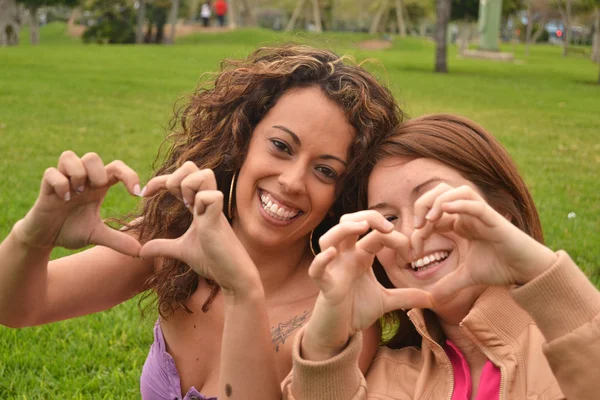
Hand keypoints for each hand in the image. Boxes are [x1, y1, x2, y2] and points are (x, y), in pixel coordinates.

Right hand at [13, 151, 142, 255]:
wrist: (45, 238)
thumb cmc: (72, 230)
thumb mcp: (97, 236)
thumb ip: (117, 241)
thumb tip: (141, 252)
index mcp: (97, 187)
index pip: (116, 167)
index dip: (129, 175)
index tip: (136, 193)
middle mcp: (81, 180)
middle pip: (92, 157)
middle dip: (98, 173)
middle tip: (96, 191)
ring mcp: (62, 180)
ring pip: (70, 156)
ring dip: (78, 174)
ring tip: (76, 194)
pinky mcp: (45, 187)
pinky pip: (51, 172)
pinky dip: (60, 184)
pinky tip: (63, 199)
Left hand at [139, 163, 260, 295]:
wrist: (232, 276)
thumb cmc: (213, 261)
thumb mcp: (181, 250)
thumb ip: (163, 246)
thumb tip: (141, 251)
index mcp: (197, 205)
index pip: (179, 177)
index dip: (159, 180)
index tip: (144, 194)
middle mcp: (206, 201)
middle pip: (192, 166)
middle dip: (176, 178)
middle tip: (174, 201)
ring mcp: (214, 209)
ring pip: (204, 174)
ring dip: (189, 187)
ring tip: (187, 207)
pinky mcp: (219, 220)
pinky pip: (212, 196)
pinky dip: (201, 203)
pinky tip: (199, 219)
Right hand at [303, 211, 432, 359]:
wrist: (339, 331)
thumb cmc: (356, 310)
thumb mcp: (386, 301)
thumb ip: (407, 296)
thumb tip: (433, 299)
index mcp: (360, 255)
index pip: (377, 234)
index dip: (396, 238)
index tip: (412, 255)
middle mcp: (345, 257)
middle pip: (349, 222)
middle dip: (368, 217)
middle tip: (388, 227)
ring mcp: (334, 269)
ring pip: (329, 238)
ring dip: (344, 229)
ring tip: (361, 227)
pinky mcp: (325, 286)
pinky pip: (317, 270)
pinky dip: (321, 260)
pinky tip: (331, 254)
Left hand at [411, 183, 557, 302]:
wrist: (527, 272)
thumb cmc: (501, 268)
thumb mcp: (467, 276)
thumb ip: (448, 284)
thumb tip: (431, 299)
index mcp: (460, 223)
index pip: (433, 213)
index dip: (419, 227)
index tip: (414, 249)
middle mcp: (469, 214)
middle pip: (441, 192)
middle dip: (423, 204)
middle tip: (416, 226)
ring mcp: (481, 214)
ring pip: (457, 191)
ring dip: (439, 201)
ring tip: (429, 219)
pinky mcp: (494, 219)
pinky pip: (476, 203)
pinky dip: (460, 203)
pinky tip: (446, 211)